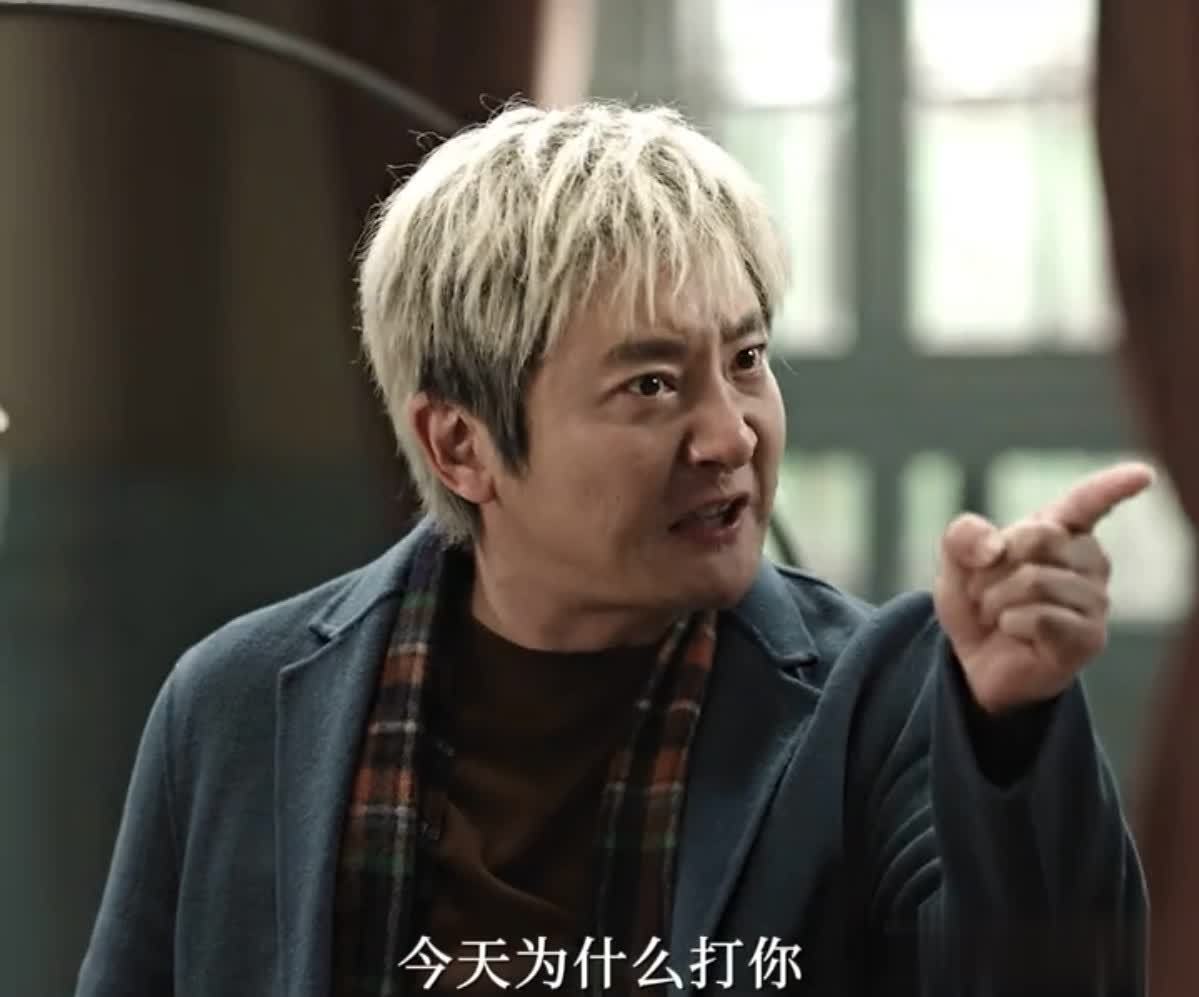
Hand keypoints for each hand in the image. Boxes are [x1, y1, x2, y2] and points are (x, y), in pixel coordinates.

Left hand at [933, 461, 1154, 714]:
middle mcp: (1087, 561)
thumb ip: (963, 537)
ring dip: (994, 598)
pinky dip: (1009, 622)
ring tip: (996, 614)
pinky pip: (1039, 616)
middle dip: (993, 564)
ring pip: (1035, 580)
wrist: (974, 663)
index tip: (1142, 475)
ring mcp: (1094, 600)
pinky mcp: (1089, 637)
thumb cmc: (976, 605)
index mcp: (1060, 533)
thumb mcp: (956, 564)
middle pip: (1038, 537)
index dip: (1112, 487)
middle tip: (984, 590)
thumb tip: (996, 545)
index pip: (1088, 502)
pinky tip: (1013, 632)